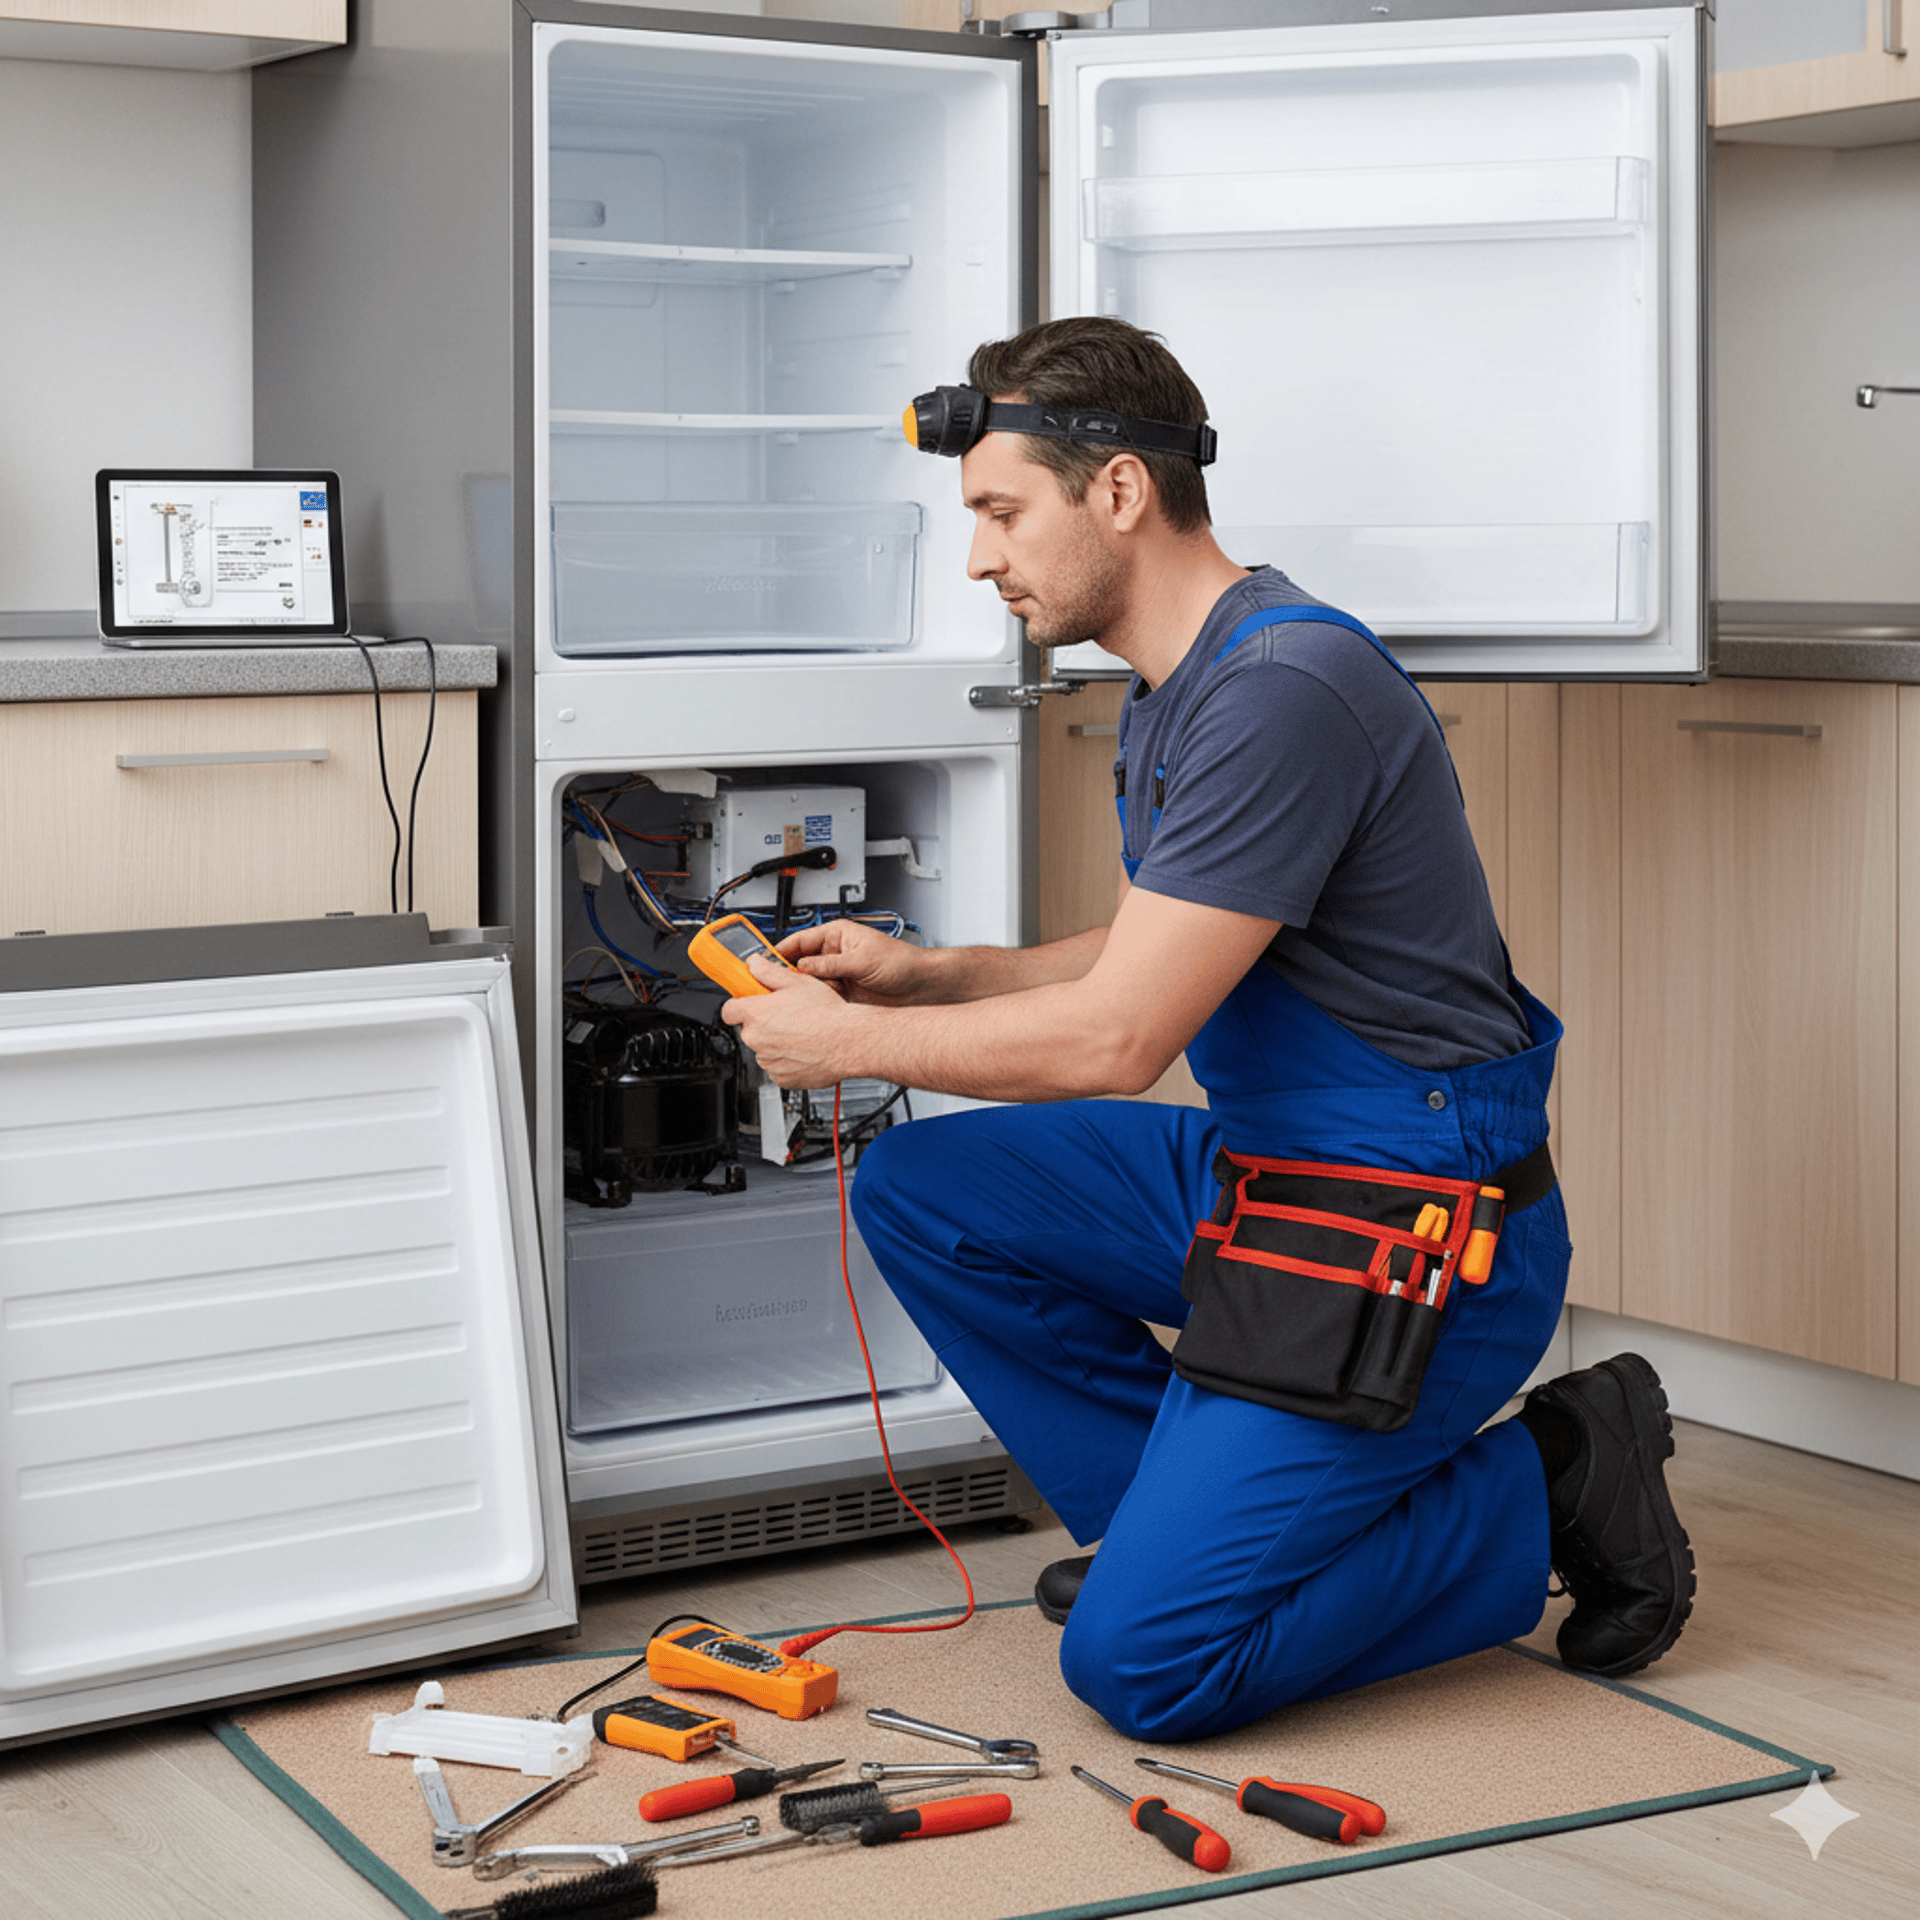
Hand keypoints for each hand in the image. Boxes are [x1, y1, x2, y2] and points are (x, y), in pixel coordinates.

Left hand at [721, 953, 862, 1088]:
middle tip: (786, 1015)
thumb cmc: (827, 1013)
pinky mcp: (780, 1078)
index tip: (749, 1003)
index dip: (739, 1005)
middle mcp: (757, 1039)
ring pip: (763, 1049)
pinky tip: (804, 1049)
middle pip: (748, 1029)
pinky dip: (786, 1060)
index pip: (728, 1010)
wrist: (849, 1042)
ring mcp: (768, 1060)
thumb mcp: (797, 982)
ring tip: (801, 1033)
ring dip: (775, 1042)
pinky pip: (776, 1067)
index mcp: (756, 1013)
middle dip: (762, 1023)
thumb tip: (753, 964)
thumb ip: (768, 972)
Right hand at [775, 920, 933, 1005]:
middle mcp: (834, 955)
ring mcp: (838, 976)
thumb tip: (803, 967)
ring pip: (808, 984)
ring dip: (805, 992)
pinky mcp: (843, 995)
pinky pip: (821, 999)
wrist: (921, 986)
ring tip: (802, 998)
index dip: (780, 952)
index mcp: (837, 935)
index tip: (763, 963)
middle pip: (799, 964)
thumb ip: (830, 964)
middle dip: (789, 975)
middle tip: (777, 986)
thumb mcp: (861, 959)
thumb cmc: (901, 962)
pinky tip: (816, 1008)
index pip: (799, 941)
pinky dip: (817, 1004)